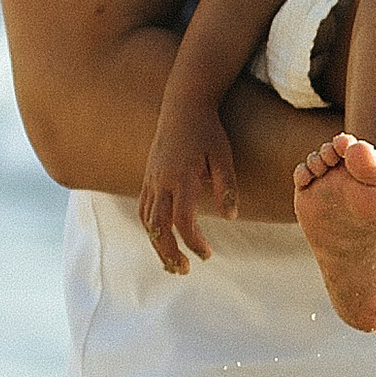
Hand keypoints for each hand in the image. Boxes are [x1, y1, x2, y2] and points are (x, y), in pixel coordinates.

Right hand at [139, 105, 237, 273]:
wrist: (183, 105)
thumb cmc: (208, 131)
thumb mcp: (224, 156)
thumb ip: (227, 187)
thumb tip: (231, 217)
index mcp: (181, 177)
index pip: (183, 220)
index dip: (194, 242)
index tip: (207, 255)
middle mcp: (161, 180)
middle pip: (158, 226)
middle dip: (169, 252)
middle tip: (184, 271)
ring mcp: (151, 178)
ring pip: (147, 220)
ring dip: (157, 244)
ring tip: (172, 263)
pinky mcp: (148, 176)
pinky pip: (143, 207)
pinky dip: (149, 227)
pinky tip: (160, 238)